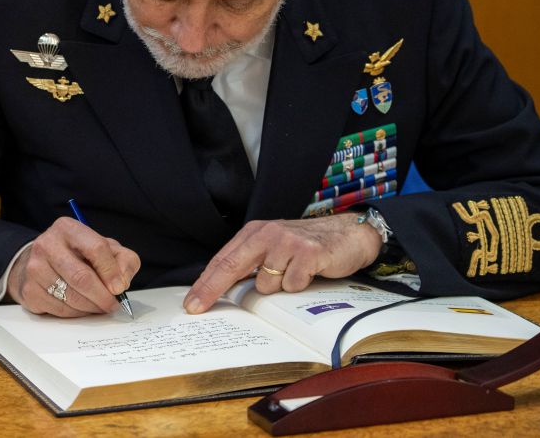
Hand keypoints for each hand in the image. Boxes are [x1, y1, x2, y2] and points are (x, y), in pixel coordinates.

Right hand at [7, 217, 140, 316]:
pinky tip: (82, 308)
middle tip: (112, 305)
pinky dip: (76, 314)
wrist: (41, 262)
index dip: (111, 271)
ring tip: (99, 306)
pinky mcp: (29, 290)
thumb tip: (122, 282)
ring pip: (70, 297)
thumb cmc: (78, 254)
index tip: (120, 287)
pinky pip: (59, 309)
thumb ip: (123, 260)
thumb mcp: (105, 248)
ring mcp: (35, 268)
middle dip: (102, 296)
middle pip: (81, 277)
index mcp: (68, 228)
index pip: (96, 248)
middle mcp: (47, 244)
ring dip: (91, 307)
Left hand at [183, 214, 382, 313]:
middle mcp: (267, 233)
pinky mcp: (308, 253)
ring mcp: (287, 242)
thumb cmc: (308, 245)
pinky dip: (299, 286)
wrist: (348, 234)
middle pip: (231, 266)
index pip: (223, 259)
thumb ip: (252, 262)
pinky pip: (291, 284)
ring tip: (294, 274)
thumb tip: (224, 288)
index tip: (191, 302)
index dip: (205, 282)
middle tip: (196, 308)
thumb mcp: (275, 247)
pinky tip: (309, 273)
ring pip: (266, 284)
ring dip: (279, 287)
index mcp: (255, 232)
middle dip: (211, 289)